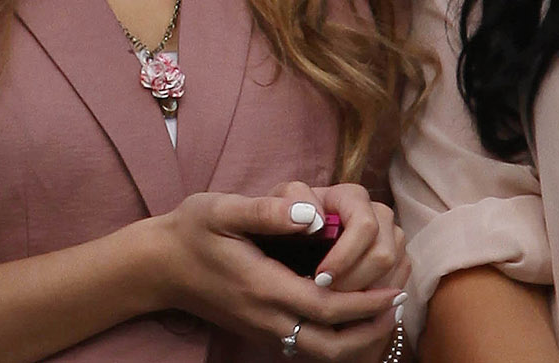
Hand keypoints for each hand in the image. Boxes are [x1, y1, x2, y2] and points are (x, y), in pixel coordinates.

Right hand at [144, 191, 399, 362]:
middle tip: (399, 305)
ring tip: (384, 310)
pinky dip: (339, 337)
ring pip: (320, 353)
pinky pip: (309, 346)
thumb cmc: (192, 231)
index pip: (326, 307)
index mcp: (263, 287)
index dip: (365, 301)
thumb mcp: (222, 209)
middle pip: (330, 346)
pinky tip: (355, 313)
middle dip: (370, 331)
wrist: (159, 265)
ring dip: (358, 338)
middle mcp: (266, 317)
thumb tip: (309, 211)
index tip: (394, 286)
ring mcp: (264, 329)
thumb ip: (267, 210)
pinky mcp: (262, 330)